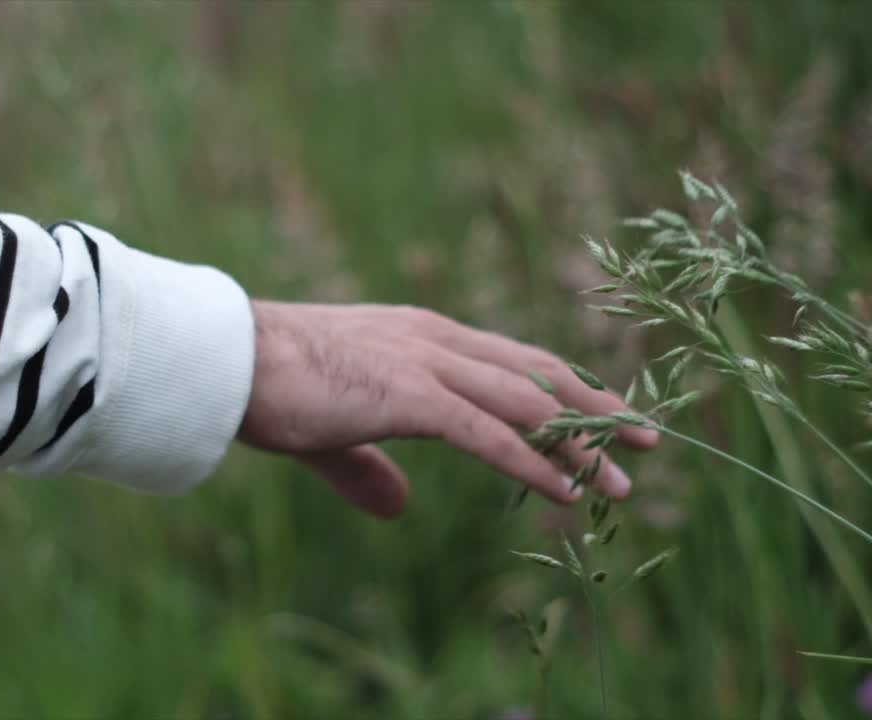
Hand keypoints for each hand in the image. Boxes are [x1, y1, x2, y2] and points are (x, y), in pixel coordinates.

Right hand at [238, 301, 658, 517]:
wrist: (226, 360)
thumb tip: (398, 505)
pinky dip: (535, 463)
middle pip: (537, 372)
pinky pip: (492, 434)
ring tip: (626, 474)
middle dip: (595, 404)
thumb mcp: (333, 431)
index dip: (559, 386)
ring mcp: (427, 364)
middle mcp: (435, 340)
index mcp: (419, 335)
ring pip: (528, 401)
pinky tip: (569, 490)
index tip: (598, 410)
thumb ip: (370, 466)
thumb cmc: (269, 386)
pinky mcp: (412, 396)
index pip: (508, 359)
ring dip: (582, 439)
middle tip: (646, 433)